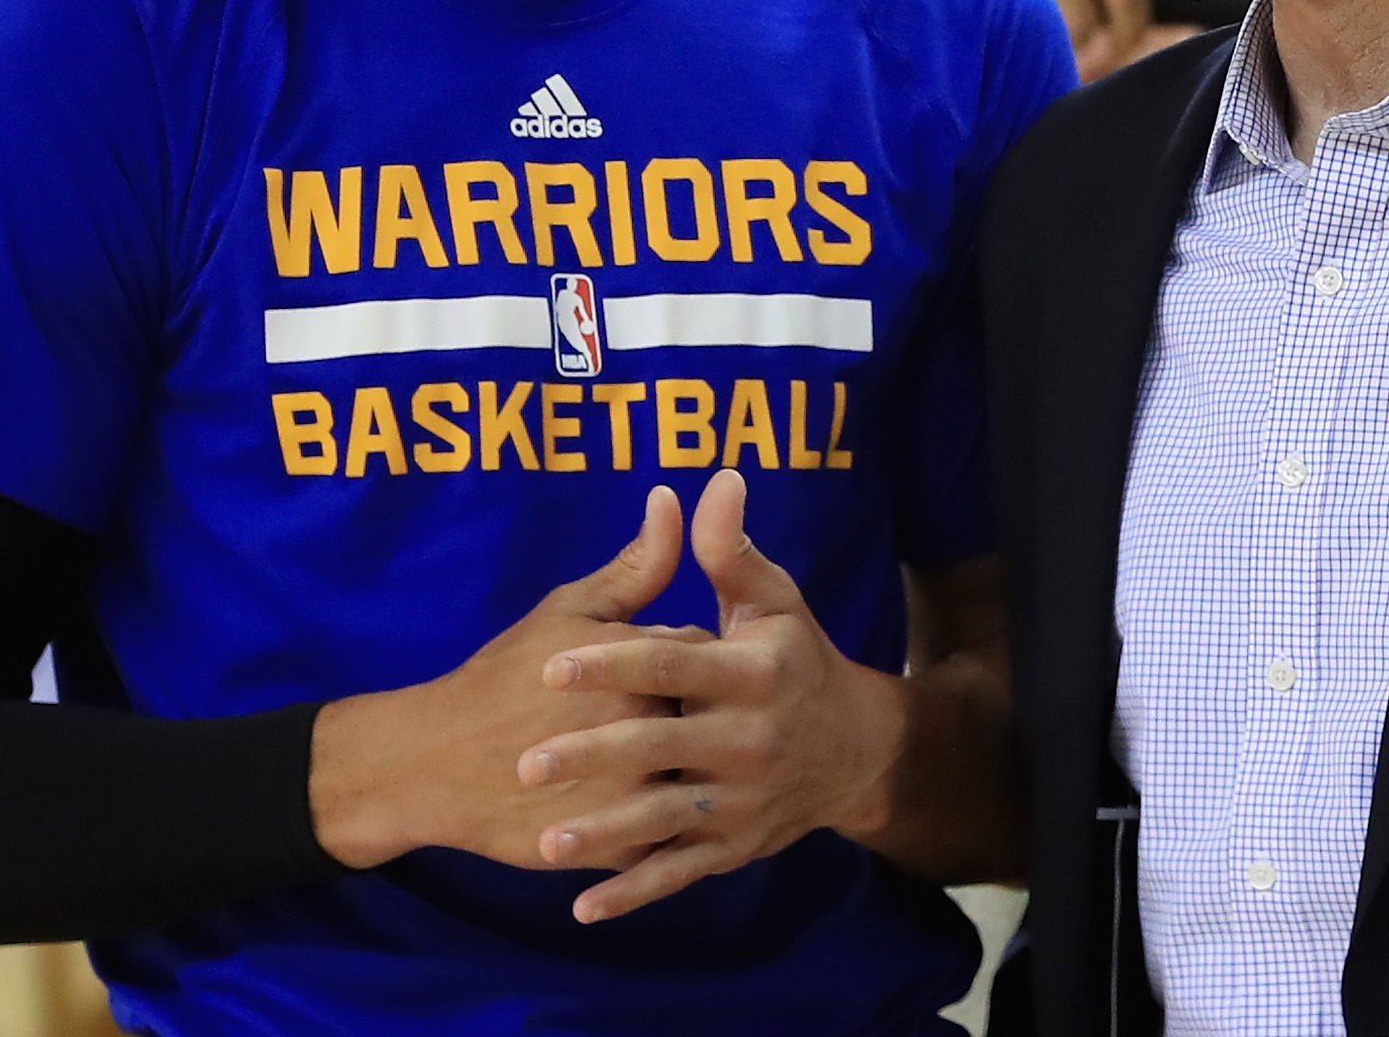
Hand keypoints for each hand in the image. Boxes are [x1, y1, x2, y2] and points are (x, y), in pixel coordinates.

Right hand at [307, 488, 696, 870]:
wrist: (437, 764)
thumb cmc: (503, 678)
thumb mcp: (567, 611)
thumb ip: (634, 564)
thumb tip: (671, 498)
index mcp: (646, 665)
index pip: (708, 657)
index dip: (686, 661)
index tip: (657, 669)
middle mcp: (651, 730)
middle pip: (712, 720)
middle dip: (696, 718)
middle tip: (653, 719)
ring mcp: (638, 794)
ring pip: (699, 781)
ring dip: (689, 773)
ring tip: (654, 764)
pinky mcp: (623, 845)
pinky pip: (673, 835)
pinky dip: (666, 822)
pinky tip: (642, 806)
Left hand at [522, 470, 908, 921]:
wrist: (859, 749)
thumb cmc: (798, 661)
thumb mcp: (773, 602)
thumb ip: (730, 551)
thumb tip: (713, 481)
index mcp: (752, 672)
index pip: (673, 665)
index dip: (614, 665)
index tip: (555, 667)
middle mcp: (751, 738)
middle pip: (662, 748)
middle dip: (594, 758)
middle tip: (529, 763)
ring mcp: (745, 798)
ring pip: (667, 820)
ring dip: (606, 836)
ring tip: (547, 839)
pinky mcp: (738, 845)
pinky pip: (681, 872)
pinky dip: (635, 893)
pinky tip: (585, 908)